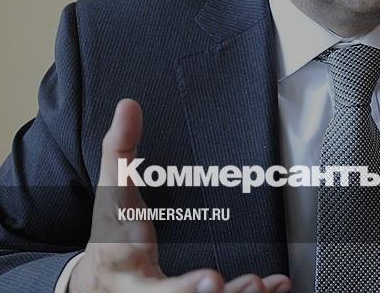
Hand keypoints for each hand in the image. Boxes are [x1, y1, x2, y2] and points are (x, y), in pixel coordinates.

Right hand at [70, 99, 291, 292]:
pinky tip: (276, 286)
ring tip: (266, 284)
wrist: (102, 280)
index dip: (184, 290)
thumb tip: (128, 105)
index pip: (153, 290)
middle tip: (250, 284)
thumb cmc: (112, 233)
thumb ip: (119, 151)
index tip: (213, 278)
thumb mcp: (111, 192)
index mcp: (127, 276)